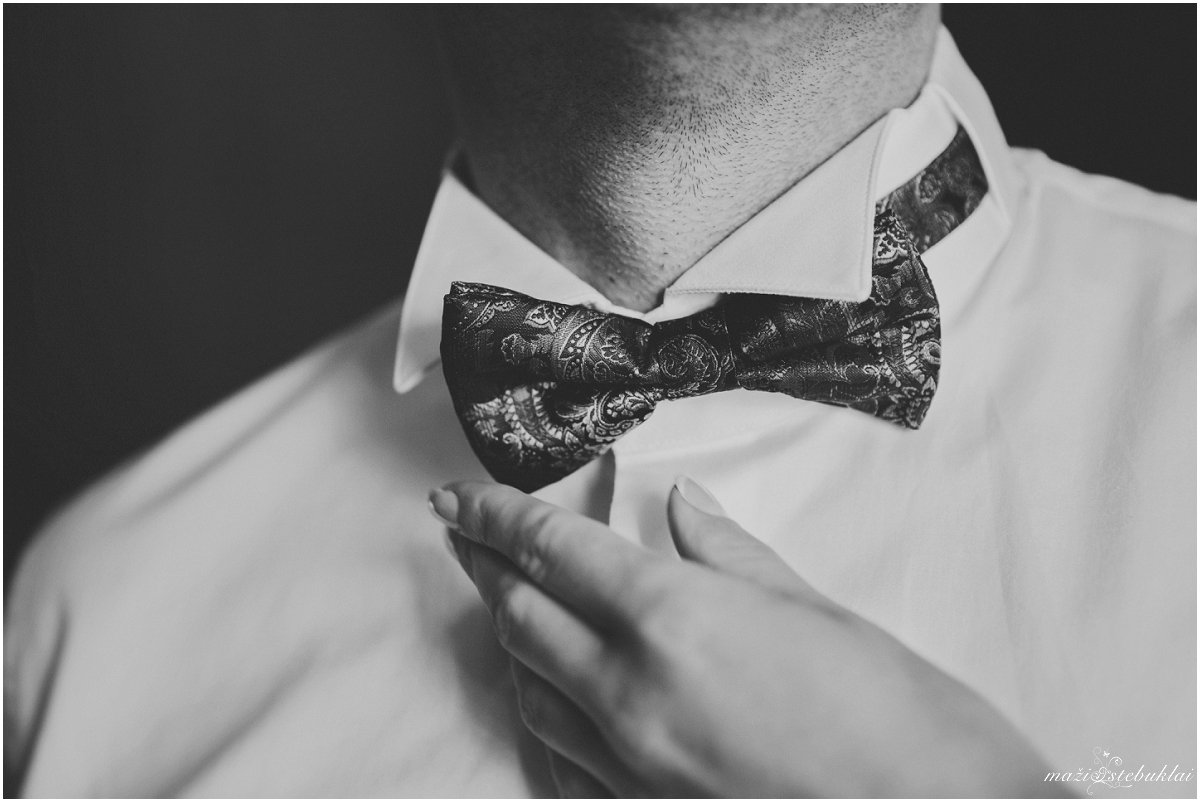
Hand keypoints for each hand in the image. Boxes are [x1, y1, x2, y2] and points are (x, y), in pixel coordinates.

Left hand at [429, 478, 1067, 797]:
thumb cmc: (904, 718)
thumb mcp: (817, 613)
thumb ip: (729, 557)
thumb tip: (681, 507)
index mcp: (673, 620)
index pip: (551, 551)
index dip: (496, 515)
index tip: (457, 496)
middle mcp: (630, 695)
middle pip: (520, 616)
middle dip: (484, 566)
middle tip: (464, 532)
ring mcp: (628, 768)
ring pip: (527, 688)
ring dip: (508, 636)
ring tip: (505, 600)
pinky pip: (557, 760)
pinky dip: (541, 713)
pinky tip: (546, 694)